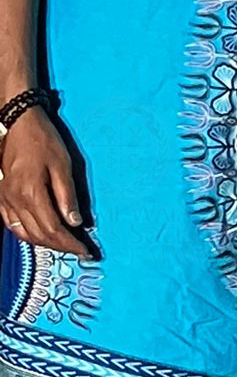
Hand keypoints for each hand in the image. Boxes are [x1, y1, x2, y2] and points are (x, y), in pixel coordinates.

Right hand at [0, 107, 88, 255]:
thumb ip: (68, 196)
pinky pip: (12, 225)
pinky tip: (40, 236)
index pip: (54, 230)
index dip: (70, 244)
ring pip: (25, 234)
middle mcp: (15, 201)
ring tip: (64, 246)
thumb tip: (75, 223)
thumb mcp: (62, 165)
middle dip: (61, 247)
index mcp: (32, 194)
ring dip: (45, 244)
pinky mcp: (1, 197)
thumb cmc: (43, 141)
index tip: (86, 252)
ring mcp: (5, 200)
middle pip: (39, 235)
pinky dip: (28, 235)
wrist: (18, 125)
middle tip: (79, 251)